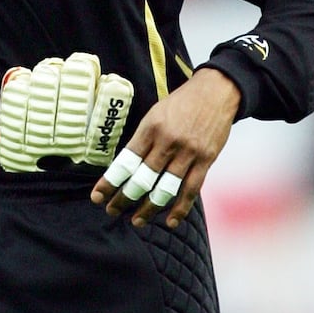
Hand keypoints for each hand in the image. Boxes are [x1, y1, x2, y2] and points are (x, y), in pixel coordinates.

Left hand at [89, 67, 240, 228]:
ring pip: (165, 189)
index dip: (110, 182)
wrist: (216, 91)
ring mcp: (188, 152)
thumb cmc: (181, 103)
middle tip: (112, 211)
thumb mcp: (156, 113)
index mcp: (151, 128)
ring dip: (148, 209)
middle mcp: (168, 141)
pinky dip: (180, 208)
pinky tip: (169, 220)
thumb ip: (143, 139)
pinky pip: (191, 190)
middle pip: (142, 178)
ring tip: (136, 221)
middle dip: (124, 198)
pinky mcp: (206, 160)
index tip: (98, 196)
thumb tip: (127, 166)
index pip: (125, 161)